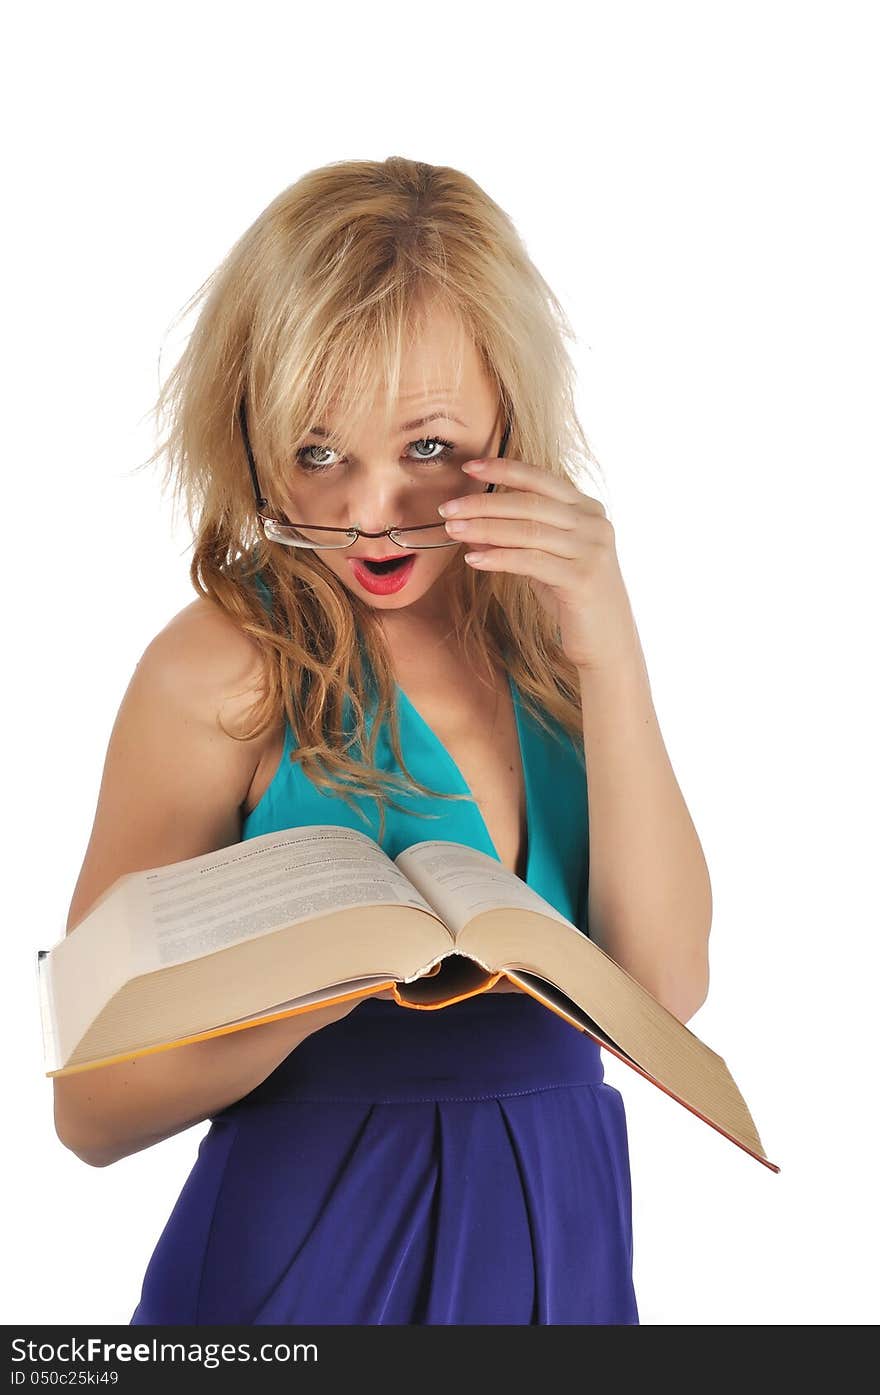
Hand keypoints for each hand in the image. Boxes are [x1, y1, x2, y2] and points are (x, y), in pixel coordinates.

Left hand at [438, 457, 643, 673]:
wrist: (607, 641)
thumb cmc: (573, 598)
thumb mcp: (543, 561)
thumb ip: (514, 539)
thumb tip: (469, 524)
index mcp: (588, 510)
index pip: (541, 479)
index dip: (504, 469)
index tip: (469, 467)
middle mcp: (595, 524)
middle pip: (530, 503)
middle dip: (484, 503)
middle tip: (448, 508)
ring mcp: (592, 550)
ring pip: (528, 531)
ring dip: (484, 528)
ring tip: (453, 530)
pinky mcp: (583, 578)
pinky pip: (531, 561)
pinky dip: (498, 558)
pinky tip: (474, 559)